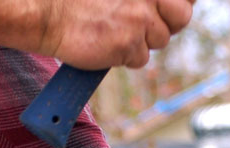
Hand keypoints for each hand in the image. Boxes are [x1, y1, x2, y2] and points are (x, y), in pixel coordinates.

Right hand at [0, 0, 194, 68]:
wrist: (49, 13)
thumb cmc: (77, 0)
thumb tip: (180, 2)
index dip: (178, 4)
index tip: (168, 9)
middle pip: (180, 17)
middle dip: (166, 23)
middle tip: (145, 24)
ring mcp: (139, 20)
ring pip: (159, 40)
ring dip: (141, 40)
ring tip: (115, 31)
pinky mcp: (128, 43)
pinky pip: (140, 58)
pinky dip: (125, 56)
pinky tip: (107, 43)